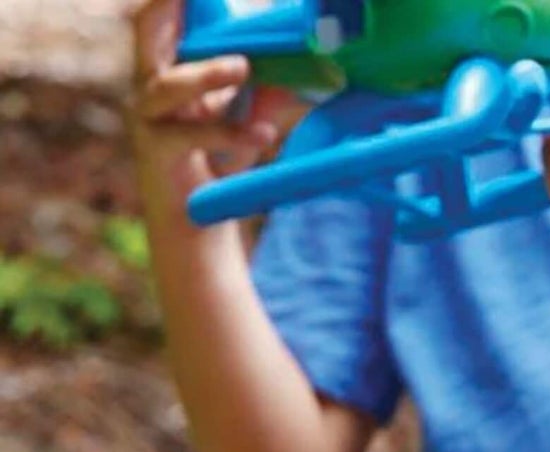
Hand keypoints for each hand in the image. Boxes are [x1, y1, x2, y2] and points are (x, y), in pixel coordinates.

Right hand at [128, 0, 301, 217]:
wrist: (192, 228)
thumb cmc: (214, 168)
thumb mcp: (244, 126)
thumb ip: (263, 100)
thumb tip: (299, 75)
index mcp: (167, 71)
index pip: (163, 21)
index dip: (173, 1)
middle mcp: (150, 88)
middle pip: (146, 33)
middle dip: (164, 8)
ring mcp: (147, 119)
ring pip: (168, 85)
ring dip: (206, 73)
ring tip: (242, 66)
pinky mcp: (156, 152)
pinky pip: (191, 136)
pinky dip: (230, 133)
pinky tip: (264, 134)